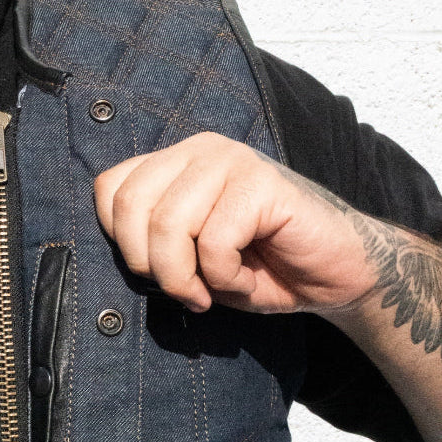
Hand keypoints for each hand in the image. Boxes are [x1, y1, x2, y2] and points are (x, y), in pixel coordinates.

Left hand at [93, 132, 378, 315]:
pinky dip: (225, 277)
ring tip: (211, 291)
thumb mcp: (188, 258)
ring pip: (168, 225)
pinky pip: (215, 242)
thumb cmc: (258, 268)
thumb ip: (149, 241)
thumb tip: (116, 252)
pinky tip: (246, 278)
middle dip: (150, 265)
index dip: (121, 242)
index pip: (108, 189)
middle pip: (131, 208)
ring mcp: (232, 160)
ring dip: (185, 278)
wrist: (332, 277)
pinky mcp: (262, 183)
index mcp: (174, 162)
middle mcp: (199, 150)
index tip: (154, 273)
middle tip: (184, 290)